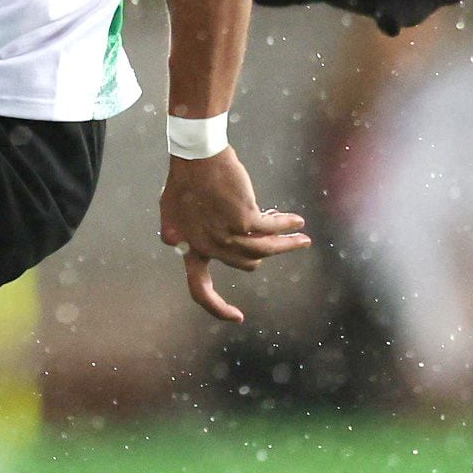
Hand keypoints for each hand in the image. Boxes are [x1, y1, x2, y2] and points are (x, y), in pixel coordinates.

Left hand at [158, 149, 308, 323]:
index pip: (199, 290)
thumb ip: (180, 234)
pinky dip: (287, 227)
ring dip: (286, 245)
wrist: (195, 156)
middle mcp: (207, 248)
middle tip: (279, 242)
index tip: (237, 317)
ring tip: (301, 238)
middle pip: (245, 263)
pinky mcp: (245, 219)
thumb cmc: (184, 178)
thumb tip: (183, 246)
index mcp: (188, 249)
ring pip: (264, 250)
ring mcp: (226, 235)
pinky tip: (297, 222)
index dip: (218, 307)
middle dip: (265, 253)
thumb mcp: (171, 213)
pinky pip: (272, 229)